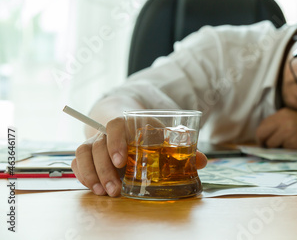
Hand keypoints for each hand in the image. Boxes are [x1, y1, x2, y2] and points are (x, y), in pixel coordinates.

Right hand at [71, 117, 207, 196]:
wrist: (125, 119)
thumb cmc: (147, 130)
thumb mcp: (162, 135)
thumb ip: (180, 148)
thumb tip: (202, 161)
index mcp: (127, 122)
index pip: (115, 124)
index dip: (116, 141)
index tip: (121, 160)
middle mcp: (106, 131)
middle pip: (97, 144)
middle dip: (105, 169)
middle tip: (116, 189)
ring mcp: (95, 141)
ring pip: (84, 152)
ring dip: (92, 174)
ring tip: (103, 193)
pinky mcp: (88, 152)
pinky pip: (78, 160)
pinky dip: (83, 174)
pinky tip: (94, 188)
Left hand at [255, 108, 296, 149]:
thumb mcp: (293, 116)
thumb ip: (280, 122)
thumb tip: (266, 134)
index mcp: (282, 114)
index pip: (262, 126)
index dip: (261, 135)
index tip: (264, 141)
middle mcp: (282, 122)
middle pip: (262, 135)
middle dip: (264, 143)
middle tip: (267, 147)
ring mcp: (287, 133)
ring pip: (271, 144)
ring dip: (276, 147)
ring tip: (287, 145)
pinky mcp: (293, 143)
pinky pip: (283, 149)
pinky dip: (286, 150)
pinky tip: (295, 145)